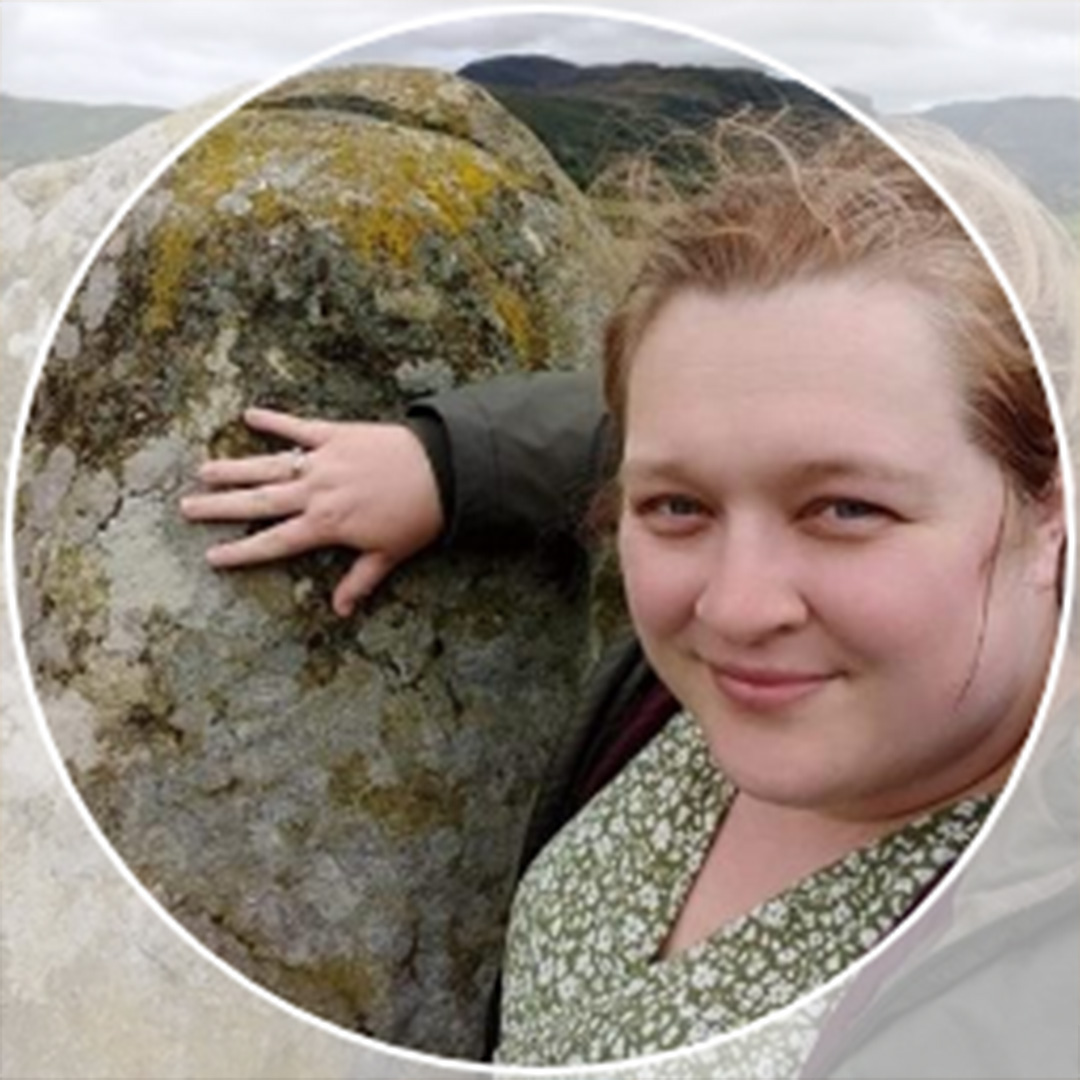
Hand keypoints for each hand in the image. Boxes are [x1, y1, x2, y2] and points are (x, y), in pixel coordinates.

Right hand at [180, 407, 443, 616]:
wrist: (442, 472)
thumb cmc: (418, 518)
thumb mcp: (388, 555)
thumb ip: (360, 581)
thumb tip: (341, 611)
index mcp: (326, 525)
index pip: (274, 542)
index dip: (242, 550)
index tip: (211, 555)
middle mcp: (316, 493)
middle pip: (259, 502)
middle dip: (220, 506)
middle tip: (186, 507)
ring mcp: (323, 461)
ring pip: (269, 466)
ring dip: (235, 468)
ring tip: (203, 470)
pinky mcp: (336, 435)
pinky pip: (299, 427)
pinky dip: (275, 420)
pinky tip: (249, 415)